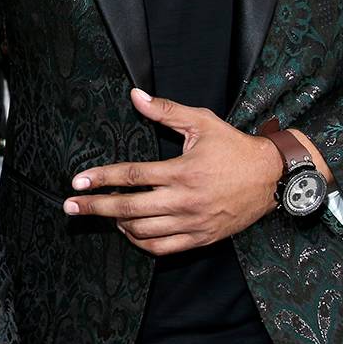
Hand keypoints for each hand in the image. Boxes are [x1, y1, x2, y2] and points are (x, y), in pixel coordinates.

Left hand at [62, 89, 282, 254]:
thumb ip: (165, 111)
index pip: (132, 177)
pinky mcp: (201, 238)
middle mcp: (184, 200)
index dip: (101, 178)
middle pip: (129, 209)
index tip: (78, 181)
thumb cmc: (234, 147)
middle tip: (71, 207)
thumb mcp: (202, 122)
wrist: (271, 177)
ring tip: (103, 213)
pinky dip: (140, 242)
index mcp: (181, 171)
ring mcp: (192, 223)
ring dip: (117, 224)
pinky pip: (162, 248)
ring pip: (143, 232)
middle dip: (95, 208)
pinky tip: (129, 232)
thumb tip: (135, 95)